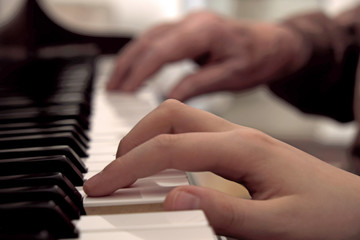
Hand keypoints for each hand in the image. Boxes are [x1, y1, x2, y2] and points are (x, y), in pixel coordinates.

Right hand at [83, 99, 359, 239]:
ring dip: (148, 139)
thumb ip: (224, 213)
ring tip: (129, 169)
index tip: (102, 184)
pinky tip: (162, 167)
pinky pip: (193, 135)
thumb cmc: (327, 216)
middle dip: (133, 140)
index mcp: (243, 149)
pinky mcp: (239, 147)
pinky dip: (167, 146)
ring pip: (179, 119)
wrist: (357, 208)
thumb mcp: (277, 225)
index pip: (169, 148)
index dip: (129, 166)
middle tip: (113, 172)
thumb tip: (172, 201)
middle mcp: (236, 134)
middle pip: (169, 116)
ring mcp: (238, 137)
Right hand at [106, 11, 306, 100]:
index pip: (160, 51)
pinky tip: (135, 70)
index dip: (138, 73)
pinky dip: (142, 56)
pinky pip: (157, 41)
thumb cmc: (259, 57)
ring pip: (148, 39)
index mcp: (203, 31)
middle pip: (148, 42)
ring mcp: (189, 24)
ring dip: (129, 60)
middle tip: (111, 91)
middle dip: (126, 67)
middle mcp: (192, 22)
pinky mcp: (188, 31)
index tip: (122, 93)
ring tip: (116, 83)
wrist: (276, 44)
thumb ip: (197, 85)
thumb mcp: (231, 76)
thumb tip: (168, 100)